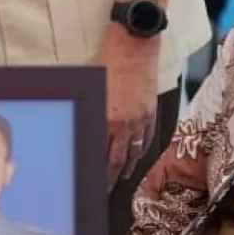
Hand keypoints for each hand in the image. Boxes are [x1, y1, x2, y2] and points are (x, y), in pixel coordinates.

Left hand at [98, 28, 159, 186]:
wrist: (135, 44)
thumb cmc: (107, 60)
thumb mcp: (91, 88)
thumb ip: (89, 111)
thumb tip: (82, 130)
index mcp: (106, 118)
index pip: (98, 154)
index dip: (93, 171)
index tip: (87, 181)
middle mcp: (124, 124)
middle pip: (115, 159)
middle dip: (107, 177)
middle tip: (100, 190)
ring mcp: (140, 120)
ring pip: (132, 153)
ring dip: (124, 168)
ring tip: (117, 178)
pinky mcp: (151, 113)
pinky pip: (146, 140)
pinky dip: (140, 152)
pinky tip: (135, 158)